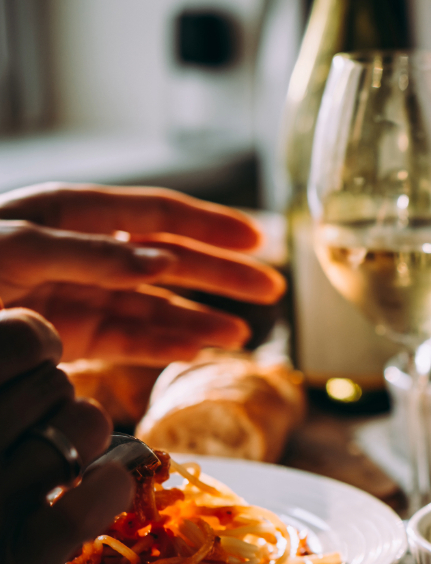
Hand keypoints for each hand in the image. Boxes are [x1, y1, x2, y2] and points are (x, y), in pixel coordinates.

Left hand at [0, 184, 285, 364]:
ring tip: (245, 333)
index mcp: (71, 214)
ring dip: (202, 316)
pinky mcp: (68, 337)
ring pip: (157, 304)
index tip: (258, 241)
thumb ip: (89, 253)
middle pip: (169, 259)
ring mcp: (76, 295)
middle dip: (221, 275)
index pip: (157, 215)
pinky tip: (203, 350)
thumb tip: (162, 262)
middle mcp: (82, 251)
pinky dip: (168, 345)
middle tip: (272, 291)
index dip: (211, 226)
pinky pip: (131, 340)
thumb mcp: (15, 250)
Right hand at [0, 309, 133, 563]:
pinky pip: (86, 506)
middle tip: (35, 426)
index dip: (36, 342)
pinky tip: (105, 486)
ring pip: (86, 426)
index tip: (31, 365)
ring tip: (58, 462)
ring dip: (87, 440)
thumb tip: (38, 334)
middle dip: (58, 398)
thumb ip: (2, 387)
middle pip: (57, 383)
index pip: (16, 338)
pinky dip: (110, 488)